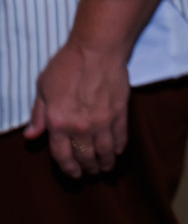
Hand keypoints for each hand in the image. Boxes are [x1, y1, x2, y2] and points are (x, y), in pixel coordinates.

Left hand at [25, 37, 130, 178]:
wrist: (97, 50)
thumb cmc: (67, 65)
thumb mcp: (43, 87)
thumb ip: (38, 114)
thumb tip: (31, 136)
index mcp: (58, 122)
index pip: (62, 155)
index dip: (68, 168)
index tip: (74, 173)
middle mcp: (80, 127)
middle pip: (85, 157)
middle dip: (88, 168)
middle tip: (90, 172)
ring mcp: (102, 122)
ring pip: (105, 152)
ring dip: (105, 163)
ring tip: (105, 167)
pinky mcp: (120, 114)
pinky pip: (120, 137)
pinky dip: (119, 148)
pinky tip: (118, 151)